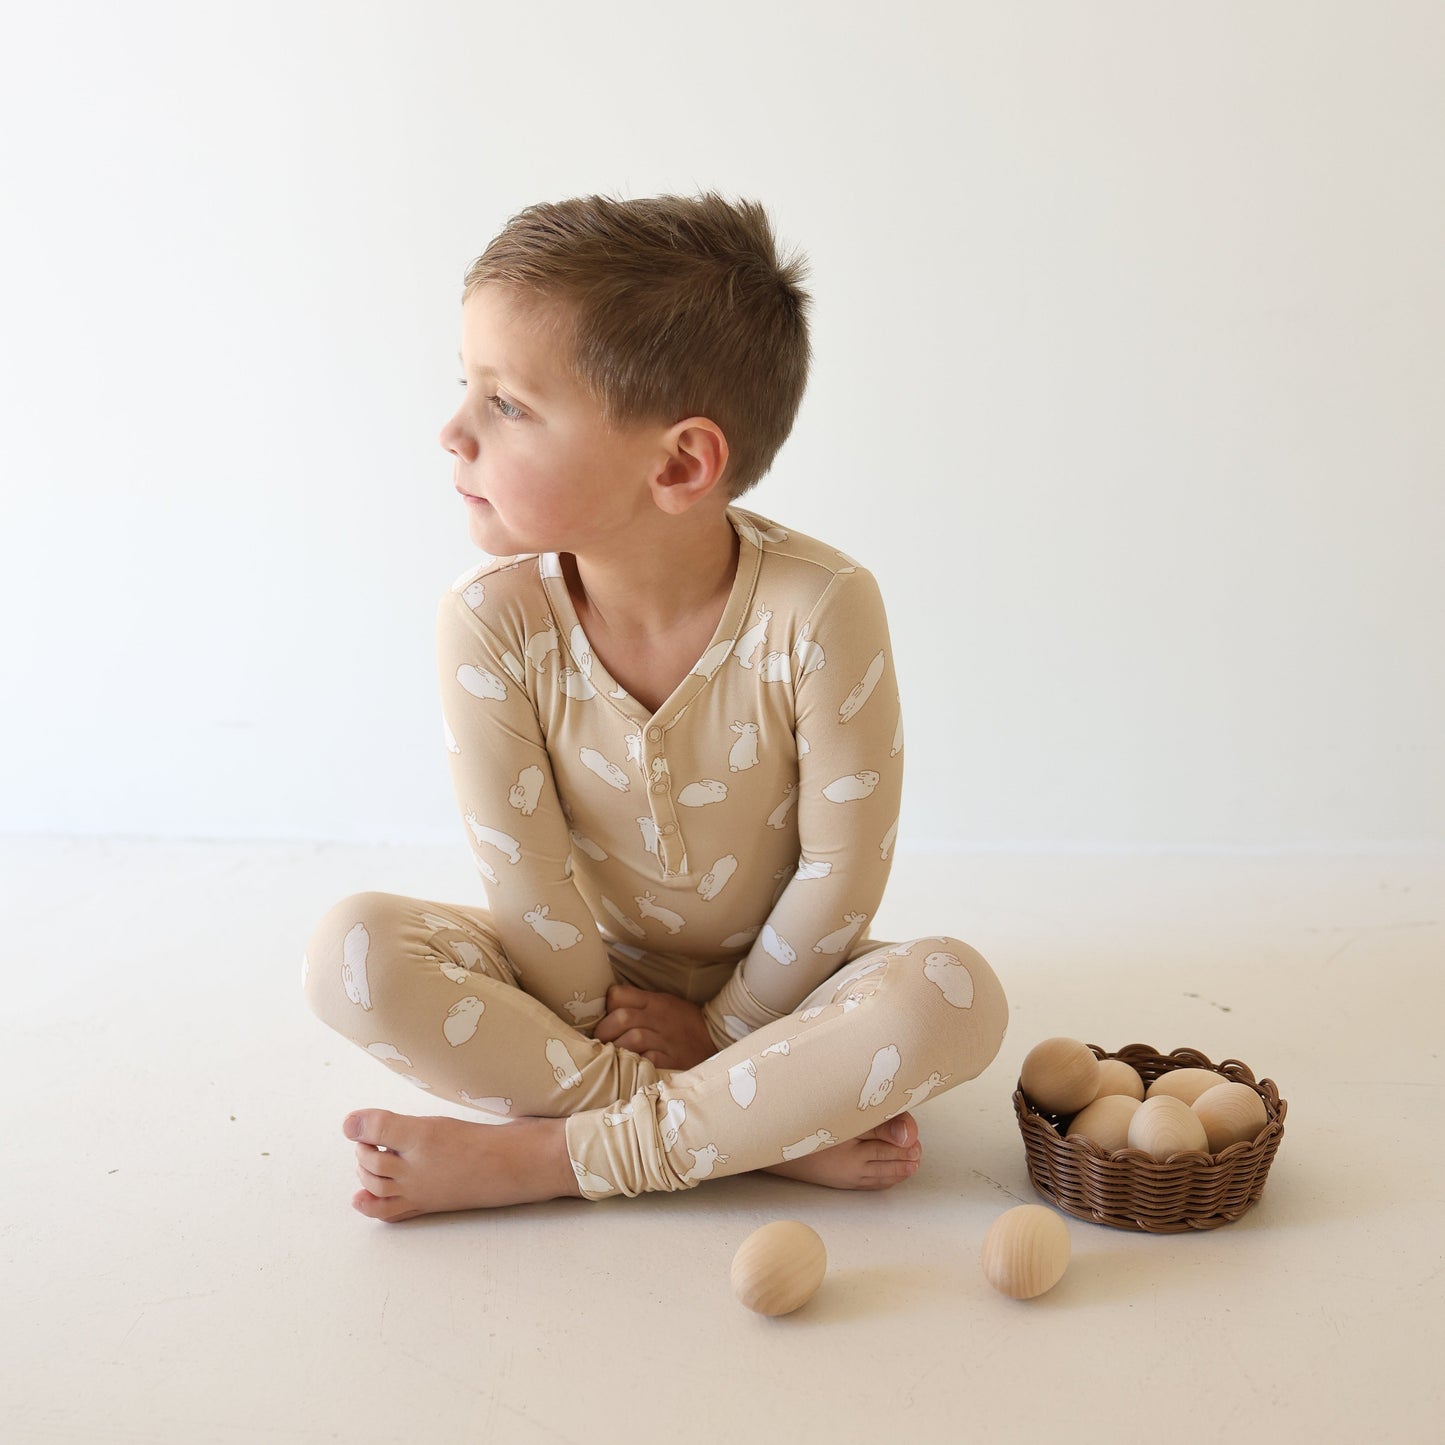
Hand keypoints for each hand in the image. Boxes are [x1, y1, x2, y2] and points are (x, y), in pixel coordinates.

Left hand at [593, 984, 716, 1070]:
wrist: (717, 1041)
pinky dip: (635, 1064)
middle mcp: (658, 1018)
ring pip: (631, 1040)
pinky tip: (630, 1067)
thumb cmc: (685, 1023)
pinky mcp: (671, 1062)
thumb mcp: (666, 1003)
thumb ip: (640, 1003)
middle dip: (604, 1031)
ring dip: (616, 1049)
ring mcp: (665, 1041)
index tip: (603, 1017)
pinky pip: (646, 1061)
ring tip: (611, 1056)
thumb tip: (607, 1009)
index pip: (619, 994)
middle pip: (621, 1018)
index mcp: (655, 1001)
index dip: (606, 1005)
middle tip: (600, 1042)